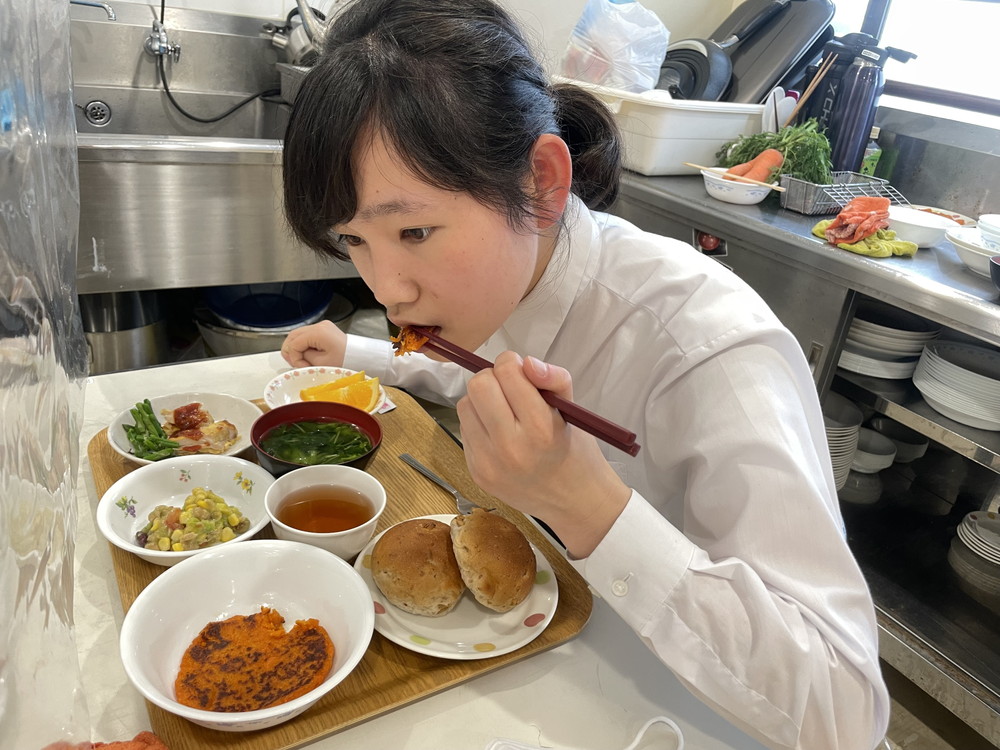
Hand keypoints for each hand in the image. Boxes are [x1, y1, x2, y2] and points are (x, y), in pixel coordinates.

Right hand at [280, 320, 347, 366]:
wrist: (359, 356)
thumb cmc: (345, 360)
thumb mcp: (322, 363)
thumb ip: (305, 358)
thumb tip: (296, 356)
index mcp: (318, 332)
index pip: (294, 343)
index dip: (294, 357)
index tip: (301, 367)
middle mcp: (319, 325)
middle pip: (293, 336)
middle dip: (291, 351)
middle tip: (296, 364)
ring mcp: (321, 326)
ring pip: (297, 335)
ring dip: (296, 348)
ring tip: (302, 361)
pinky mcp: (324, 330)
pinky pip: (306, 335)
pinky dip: (303, 345)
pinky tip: (308, 355)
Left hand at [457, 352, 629, 557]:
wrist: (573, 501)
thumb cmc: (574, 450)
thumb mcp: (573, 410)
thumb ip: (554, 378)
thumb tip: (525, 362)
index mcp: (540, 428)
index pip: (507, 372)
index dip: (513, 364)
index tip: (522, 374)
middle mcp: (511, 447)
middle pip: (478, 385)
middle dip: (493, 379)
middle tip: (509, 390)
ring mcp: (489, 463)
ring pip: (465, 405)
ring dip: (481, 401)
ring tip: (503, 413)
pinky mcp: (476, 473)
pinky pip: (464, 430)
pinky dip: (478, 424)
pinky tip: (499, 435)